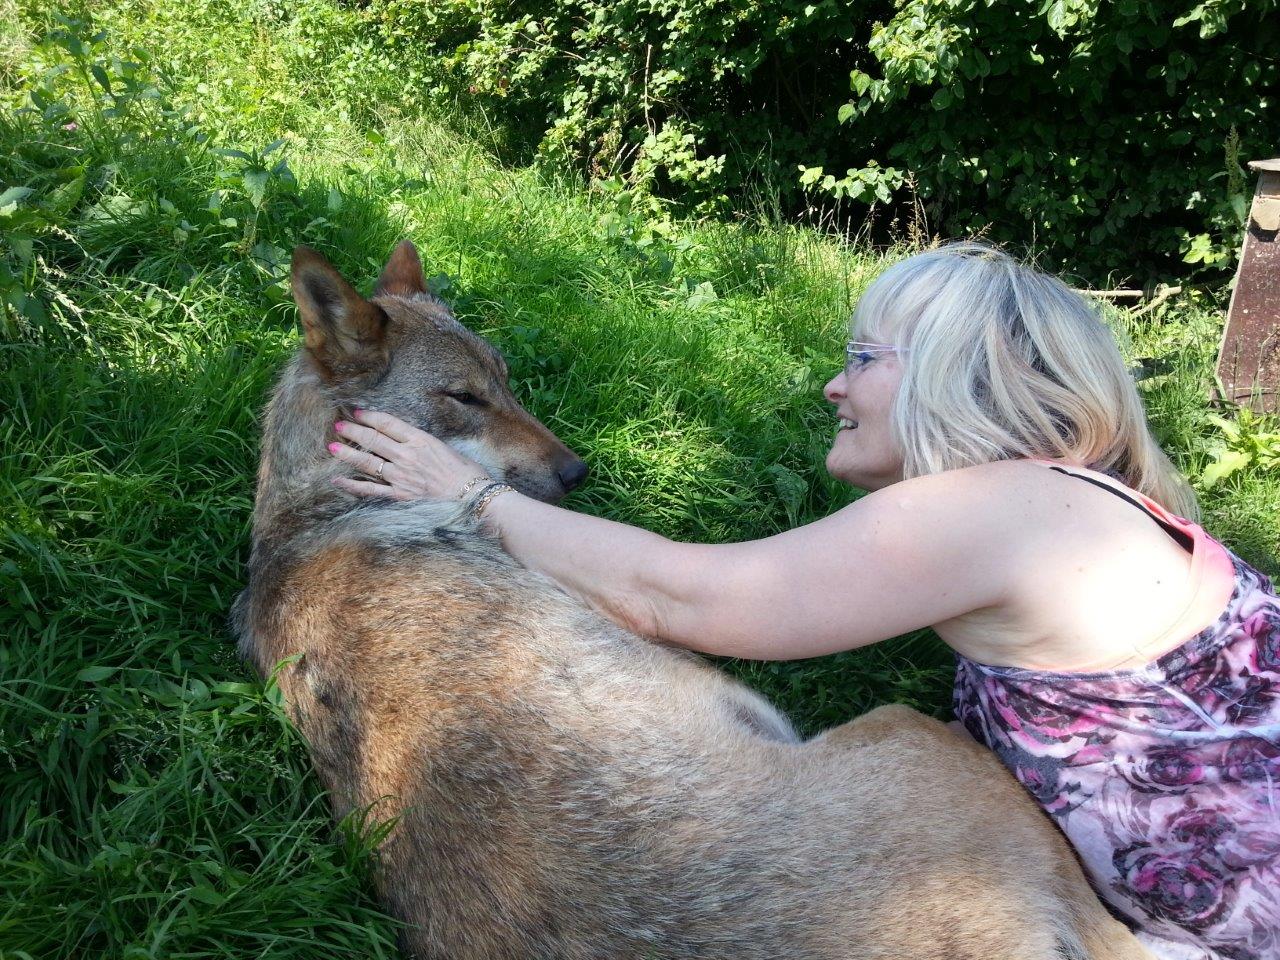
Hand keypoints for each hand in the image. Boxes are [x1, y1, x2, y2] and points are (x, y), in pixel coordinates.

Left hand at [327, 409, 489, 500]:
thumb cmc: (466, 473)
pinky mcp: (399, 495)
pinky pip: (369, 490)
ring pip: (366, 461)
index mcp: (420, 440)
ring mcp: (400, 476)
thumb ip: (423, 443)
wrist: (474, 497)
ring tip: (332, 446)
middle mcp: (407, 455)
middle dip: (353, 430)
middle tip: (339, 425)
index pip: (387, 423)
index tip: (357, 412)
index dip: (369, 416)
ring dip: (347, 453)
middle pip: (373, 439)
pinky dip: (351, 485)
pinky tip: (337, 480)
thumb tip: (406, 439)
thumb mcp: (445, 448)